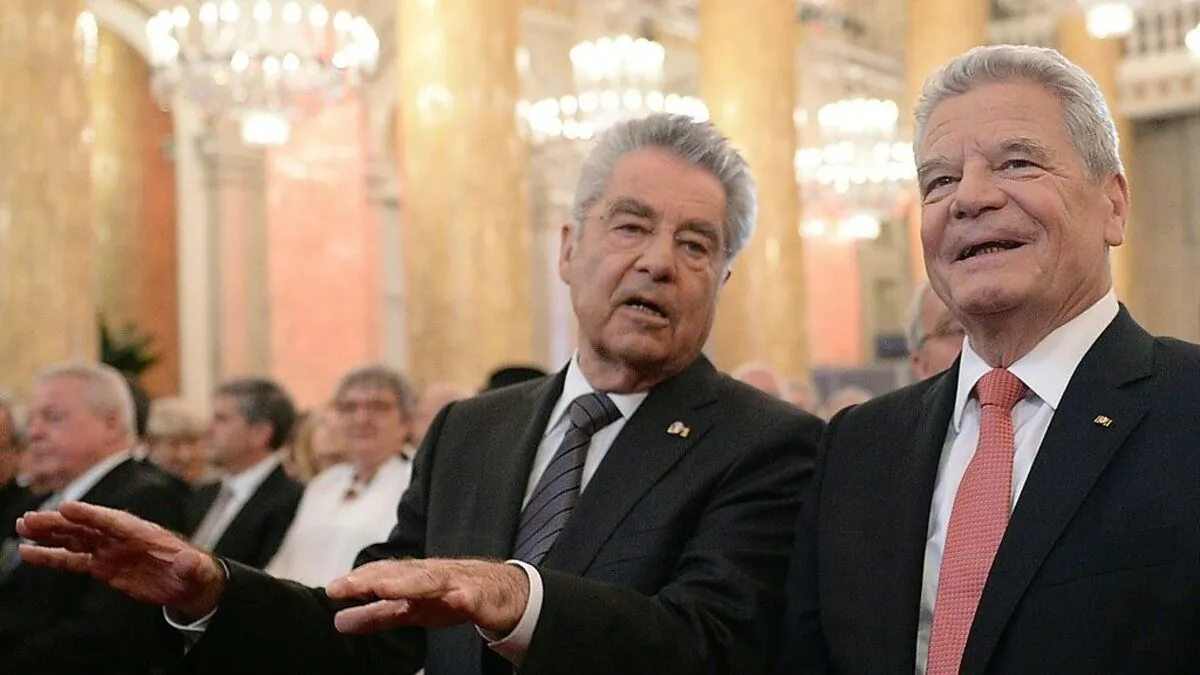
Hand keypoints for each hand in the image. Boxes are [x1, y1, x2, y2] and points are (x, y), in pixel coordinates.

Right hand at [17, 501, 226, 617]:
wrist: (189, 583)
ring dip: (48, 534)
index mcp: (144, 533)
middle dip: (59, 522)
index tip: (68, 507)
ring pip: (74, 539)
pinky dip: (50, 556)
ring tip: (21, 528)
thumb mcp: (197, 570)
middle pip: (87, 526)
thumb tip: (189, 562)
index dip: (91, 514)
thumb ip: (191, 565)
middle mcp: (122, 538)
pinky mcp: (103, 566)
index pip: (114, 521)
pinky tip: (28, 553)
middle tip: (30, 519)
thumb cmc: (195, 572)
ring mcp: (110, 550)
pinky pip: (72, 560)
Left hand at [326, 558, 529, 635]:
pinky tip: (453, 600)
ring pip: (432, 581)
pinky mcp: (481, 596)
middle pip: (401, 575)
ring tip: (384, 589)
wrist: (503, 592)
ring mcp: (457, 583)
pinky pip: (471, 597)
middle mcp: (432, 575)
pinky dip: (462, 597)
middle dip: (374, 579)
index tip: (332, 590)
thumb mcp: (412, 610)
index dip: (359, 581)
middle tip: (347, 587)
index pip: (383, 575)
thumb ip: (377, 615)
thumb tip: (338, 622)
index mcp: (413, 578)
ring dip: (409, 583)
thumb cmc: (453, 597)